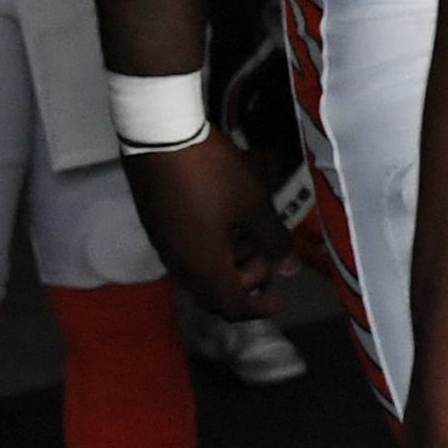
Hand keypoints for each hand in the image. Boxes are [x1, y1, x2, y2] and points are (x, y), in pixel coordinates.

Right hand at [126, 126, 294, 315]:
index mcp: (204, 267)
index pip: (231, 307)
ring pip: (201, 271)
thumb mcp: (254, 206)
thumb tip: (290, 268)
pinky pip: (188, 252)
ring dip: (230, 261)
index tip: (279, 299)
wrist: (161, 137)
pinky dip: (212, 248)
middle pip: (215, 292)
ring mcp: (164, 245)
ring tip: (251, 231)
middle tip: (268, 253)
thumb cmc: (214, 174)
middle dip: (246, 280)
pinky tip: (227, 219)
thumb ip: (274, 241)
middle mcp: (179, 265)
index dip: (258, 309)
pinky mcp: (157, 225)